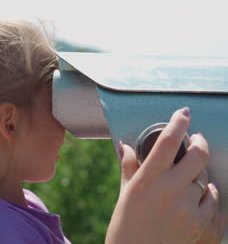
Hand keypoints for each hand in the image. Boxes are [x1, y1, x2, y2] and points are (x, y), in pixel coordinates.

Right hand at [105, 108, 224, 243]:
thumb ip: (129, 166)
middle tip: (197, 140)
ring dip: (199, 177)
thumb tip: (125, 146)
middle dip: (200, 142)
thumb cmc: (125, 225)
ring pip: (205, 179)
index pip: (167, 141)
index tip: (183, 113)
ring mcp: (188, 206)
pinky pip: (212, 200)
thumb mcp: (125, 193)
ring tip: (187, 183)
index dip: (178, 122)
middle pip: (198, 154)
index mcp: (148, 178)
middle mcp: (169, 188)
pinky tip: (196, 199)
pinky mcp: (201, 222)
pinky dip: (207, 196)